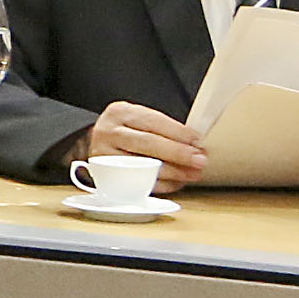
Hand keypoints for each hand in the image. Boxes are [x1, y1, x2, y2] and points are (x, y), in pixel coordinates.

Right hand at [80, 102, 210, 191]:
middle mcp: (108, 132)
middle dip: (177, 153)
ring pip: (142, 165)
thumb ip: (163, 128)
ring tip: (192, 174)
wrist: (99, 143)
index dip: (178, 132)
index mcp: (120, 113)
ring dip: (172, 172)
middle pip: (147, 143)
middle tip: (199, 160)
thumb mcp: (140, 119)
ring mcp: (104, 155)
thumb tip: (196, 145)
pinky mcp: (105, 176)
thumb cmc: (128, 131)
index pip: (152, 121)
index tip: (197, 141)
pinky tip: (176, 182)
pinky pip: (137, 183)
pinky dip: (160, 184)